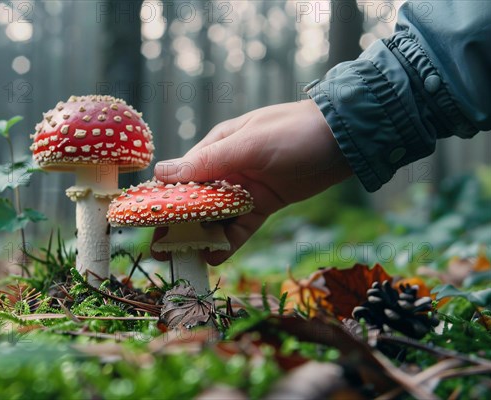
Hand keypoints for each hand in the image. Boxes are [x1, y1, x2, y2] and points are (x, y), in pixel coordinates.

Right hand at [153, 99, 352, 264]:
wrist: (342, 141)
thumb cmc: (292, 133)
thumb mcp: (248, 145)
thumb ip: (207, 162)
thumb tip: (162, 172)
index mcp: (216, 148)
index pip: (180, 177)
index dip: (163, 200)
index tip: (147, 222)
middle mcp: (225, 170)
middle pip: (194, 202)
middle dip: (177, 225)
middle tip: (161, 252)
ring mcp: (244, 190)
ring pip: (214, 218)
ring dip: (200, 236)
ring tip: (186, 259)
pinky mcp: (262, 206)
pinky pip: (239, 227)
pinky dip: (227, 241)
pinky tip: (215, 256)